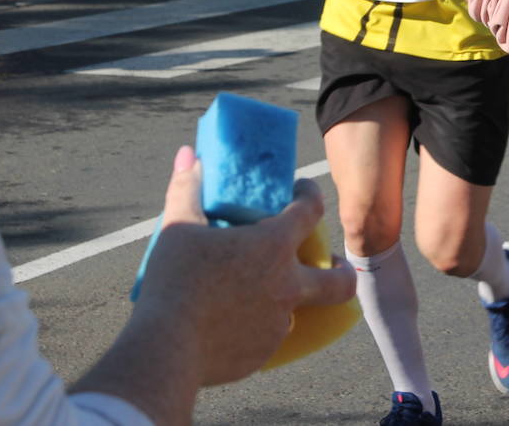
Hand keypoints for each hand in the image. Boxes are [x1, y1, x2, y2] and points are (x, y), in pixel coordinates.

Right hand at [135, 146, 355, 387]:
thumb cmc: (174, 281)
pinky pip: (268, 337)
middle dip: (342, 269)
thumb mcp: (177, 227)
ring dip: (285, 299)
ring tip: (255, 295)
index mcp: (273, 246)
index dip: (311, 193)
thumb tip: (186, 154)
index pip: (311, 210)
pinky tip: (233, 326)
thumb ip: (185, 188)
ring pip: (296, 310)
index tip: (301, 190)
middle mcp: (287, 285)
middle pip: (340, 280)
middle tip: (328, 263)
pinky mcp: (264, 354)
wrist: (166, 350)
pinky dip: (257, 328)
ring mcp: (279, 324)